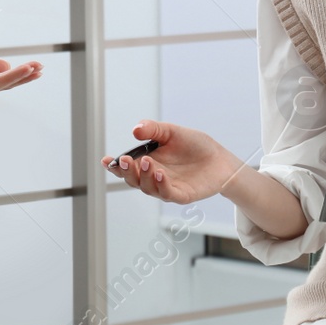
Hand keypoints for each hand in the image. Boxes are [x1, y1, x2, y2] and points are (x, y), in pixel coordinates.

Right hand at [101, 120, 245, 204]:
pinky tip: (160, 173)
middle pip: (133, 180)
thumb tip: (135, 129)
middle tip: (125, 160)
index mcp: (148, 161)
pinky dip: (161, 185)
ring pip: (147, 188)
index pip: (127, 167)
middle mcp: (154, 176)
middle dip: (126, 172)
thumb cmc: (195, 145)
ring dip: (144, 176)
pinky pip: (167, 193)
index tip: (106, 160)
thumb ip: (153, 129)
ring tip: (147, 162)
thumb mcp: (172, 131)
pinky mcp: (181, 195)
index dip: (114, 166)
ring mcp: (166, 187)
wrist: (220, 158)